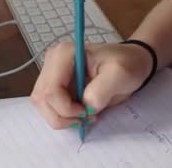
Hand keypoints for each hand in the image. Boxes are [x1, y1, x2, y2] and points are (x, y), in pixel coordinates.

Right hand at [30, 42, 152, 128]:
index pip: (51, 89)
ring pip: (42, 105)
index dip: (66, 108)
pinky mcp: (53, 84)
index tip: (88, 111)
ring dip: (61, 117)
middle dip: (62, 115)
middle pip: (42, 99)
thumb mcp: (120, 74)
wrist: (129, 63)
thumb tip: (86, 105)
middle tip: (86, 116)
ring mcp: (50, 73)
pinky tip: (80, 111)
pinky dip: (62, 115)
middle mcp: (52, 62)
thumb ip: (101, 90)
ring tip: (84, 114)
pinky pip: (48, 106)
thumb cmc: (125, 64)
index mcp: (64, 54)